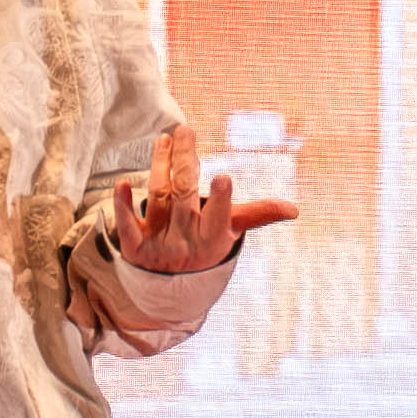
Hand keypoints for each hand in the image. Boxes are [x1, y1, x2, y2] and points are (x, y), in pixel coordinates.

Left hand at [104, 121, 288, 277]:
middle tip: (185, 131)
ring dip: (159, 166)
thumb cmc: (207, 246)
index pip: (219, 217)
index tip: (223, 178)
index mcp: (214, 238)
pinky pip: (126, 226)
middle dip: (184, 162)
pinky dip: (121, 206)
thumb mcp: (231, 232)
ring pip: (158, 198)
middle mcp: (186, 241)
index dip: (221, 200)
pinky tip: (122, 184)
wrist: (171, 286)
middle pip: (183, 195)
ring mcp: (158, 243)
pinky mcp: (134, 246)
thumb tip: (295, 210)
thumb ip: (258, 215)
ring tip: (165, 140)